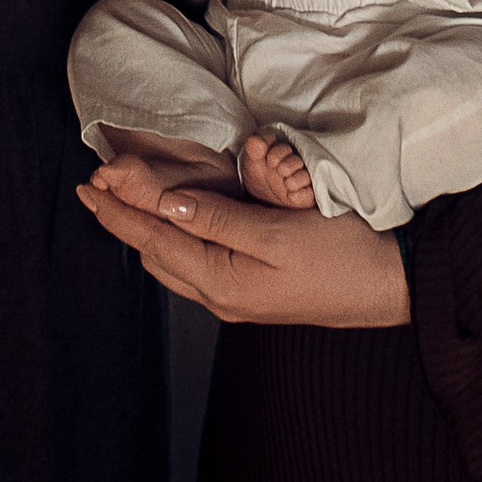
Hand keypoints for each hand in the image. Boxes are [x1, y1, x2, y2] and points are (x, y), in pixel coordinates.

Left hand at [78, 165, 410, 325]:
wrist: (393, 285)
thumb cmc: (343, 255)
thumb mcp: (280, 230)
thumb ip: (218, 218)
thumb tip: (165, 204)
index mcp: (223, 281)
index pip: (153, 240)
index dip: (118, 209)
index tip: (88, 183)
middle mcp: (222, 296)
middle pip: (154, 254)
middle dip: (123, 219)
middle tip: (97, 185)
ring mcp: (238, 297)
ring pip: (172, 262)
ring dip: (145, 229)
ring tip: (122, 200)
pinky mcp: (253, 290)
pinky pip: (195, 264)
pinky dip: (173, 238)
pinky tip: (173, 222)